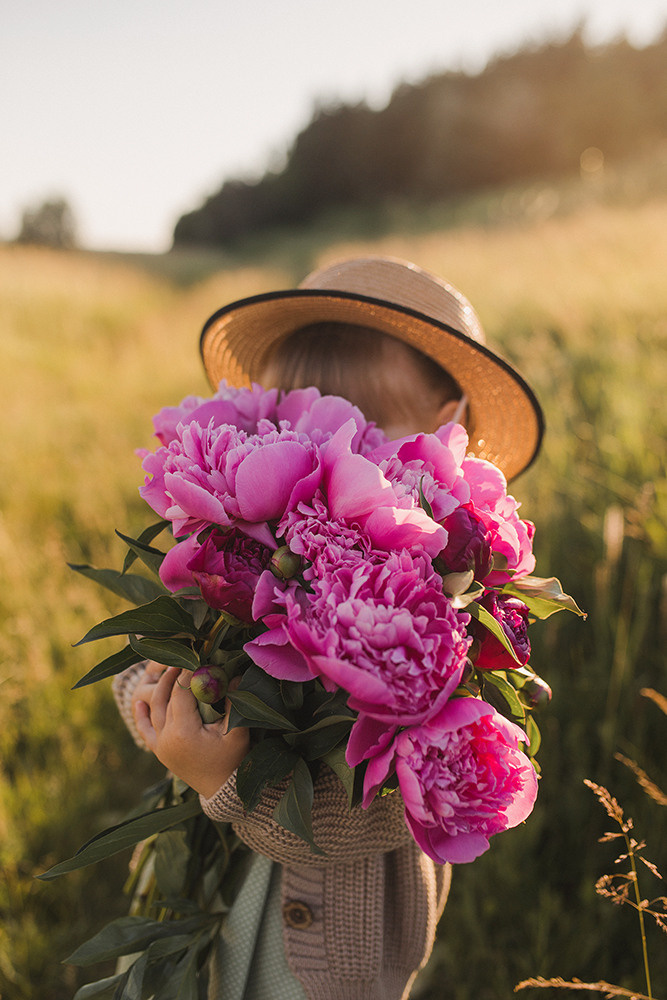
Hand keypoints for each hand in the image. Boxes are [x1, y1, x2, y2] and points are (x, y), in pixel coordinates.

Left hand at [133, 667, 249, 798]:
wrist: (223, 791)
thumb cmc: (233, 761)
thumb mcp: (236, 732)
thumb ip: (234, 702)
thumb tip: (235, 673)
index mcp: (183, 732)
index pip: (181, 692)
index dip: (188, 672)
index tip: (197, 657)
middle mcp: (167, 738)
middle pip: (166, 698)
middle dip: (174, 676)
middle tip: (185, 658)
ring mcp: (161, 745)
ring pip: (155, 710)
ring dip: (161, 689)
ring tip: (171, 671)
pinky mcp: (160, 752)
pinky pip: (146, 730)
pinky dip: (141, 716)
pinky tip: (138, 702)